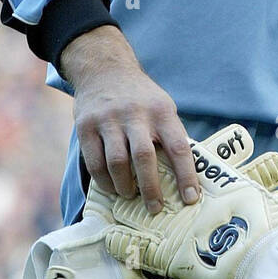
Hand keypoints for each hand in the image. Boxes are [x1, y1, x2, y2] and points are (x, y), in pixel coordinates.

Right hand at [58, 26, 198, 213]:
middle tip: (155, 208)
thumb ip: (169, 136)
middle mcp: (136, 114)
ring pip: (117, 162)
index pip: (178, 147)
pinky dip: (104, 180)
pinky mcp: (86, 125)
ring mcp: (108, 119)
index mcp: (162, 111)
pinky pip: (94, 161)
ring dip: (125, 186)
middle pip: (145, 157)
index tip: (191, 199)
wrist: (104, 70)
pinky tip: (112, 187)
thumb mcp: (162, 107)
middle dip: (151, 188)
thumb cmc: (141, 98)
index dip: (186, 175)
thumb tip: (183, 178)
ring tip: (130, 195)